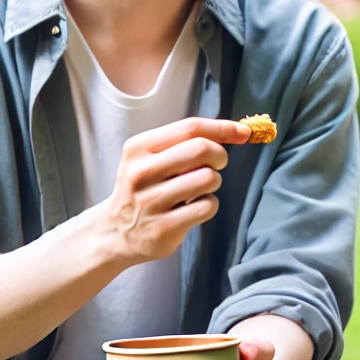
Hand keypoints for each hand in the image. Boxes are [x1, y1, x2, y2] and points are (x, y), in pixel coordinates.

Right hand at [98, 117, 250, 266]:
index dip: (223, 128)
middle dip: (220, 155)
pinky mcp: (164, 228)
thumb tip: (239, 131)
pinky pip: (207, 206)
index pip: (190, 128)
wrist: (115, 232)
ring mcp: (151, 202)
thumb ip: (185, 142)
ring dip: (214, 181)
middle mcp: (141, 173)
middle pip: (202, 149)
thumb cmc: (144, 187)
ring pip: (209, 178)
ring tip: (199, 188)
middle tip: (216, 164)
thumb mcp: (150, 157)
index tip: (244, 132)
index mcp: (138, 148)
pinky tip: (193, 208)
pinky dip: (209, 204)